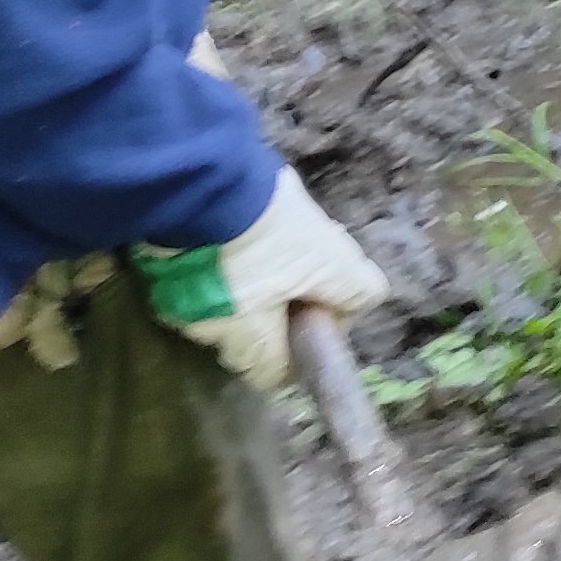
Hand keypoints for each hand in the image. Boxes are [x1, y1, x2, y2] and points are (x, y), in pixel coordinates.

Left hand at [132, 163, 390, 387]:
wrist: (193, 185)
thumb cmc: (236, 267)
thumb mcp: (249, 333)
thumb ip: (270, 363)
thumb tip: (278, 375)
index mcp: (338, 265)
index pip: (367, 297)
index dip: (337, 326)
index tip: (296, 338)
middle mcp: (326, 231)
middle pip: (319, 280)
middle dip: (283, 306)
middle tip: (245, 322)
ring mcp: (290, 204)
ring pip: (282, 260)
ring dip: (253, 281)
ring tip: (211, 292)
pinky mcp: (253, 191)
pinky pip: (253, 236)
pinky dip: (231, 254)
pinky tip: (197, 263)